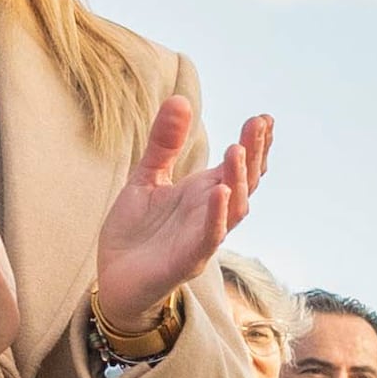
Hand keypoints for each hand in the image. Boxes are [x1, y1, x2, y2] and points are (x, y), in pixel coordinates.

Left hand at [92, 96, 276, 339]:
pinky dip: (217, 216)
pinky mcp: (187, 260)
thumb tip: (180, 99)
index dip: (254, 144)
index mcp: (203, 194)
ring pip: (234, 209)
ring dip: (238, 180)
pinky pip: (209, 237)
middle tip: (259, 124)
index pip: (238, 167)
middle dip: (254, 154)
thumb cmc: (134, 232)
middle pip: (244, 183)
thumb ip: (163, 143)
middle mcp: (210, 214)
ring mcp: (202, 238)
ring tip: (236, 149)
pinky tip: (220, 191)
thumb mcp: (146, 178)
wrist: (113, 278)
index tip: (263, 118)